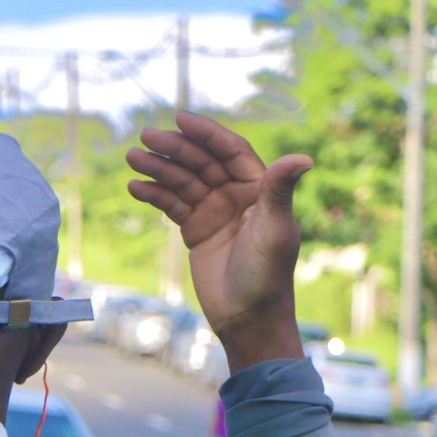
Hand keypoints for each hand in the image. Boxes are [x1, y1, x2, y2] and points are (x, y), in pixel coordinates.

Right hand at [127, 112, 312, 370]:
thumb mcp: (275, 229)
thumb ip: (280, 189)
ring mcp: (214, 211)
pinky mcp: (195, 230)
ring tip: (132, 158)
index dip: (206, 133)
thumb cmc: (268, 274)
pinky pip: (171, 205)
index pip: (229, 150)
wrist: (248, 318)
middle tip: (145, 138)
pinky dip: (154, 195)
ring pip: (182, 181)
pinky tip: (134, 187)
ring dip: (157, 169)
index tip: (180, 119)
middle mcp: (236, 194)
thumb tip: (305, 158)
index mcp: (258, 188)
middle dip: (174, 149)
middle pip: (201, 162)